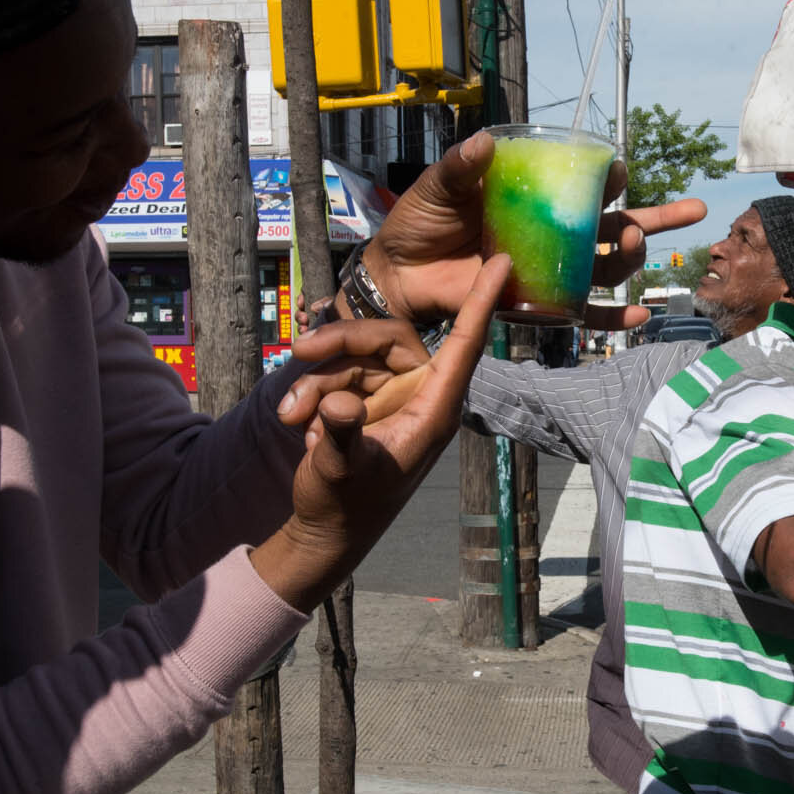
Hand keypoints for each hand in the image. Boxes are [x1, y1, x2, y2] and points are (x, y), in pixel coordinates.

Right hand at [250, 256, 509, 613]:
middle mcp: (417, 396)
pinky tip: (297, 427)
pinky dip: (310, 395)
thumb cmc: (343, 506)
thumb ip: (339, 436)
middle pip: (385, 338)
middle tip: (299, 353)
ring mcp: (390, 397)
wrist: (323, 531)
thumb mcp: (337, 471)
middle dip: (340, 342)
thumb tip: (341, 406)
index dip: (482, 302)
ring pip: (353, 357)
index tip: (502, 262)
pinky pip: (336, 376)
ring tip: (290, 417)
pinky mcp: (363, 401)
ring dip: (315, 382)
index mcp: (433, 411)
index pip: (464, 345)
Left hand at [359, 130, 705, 329]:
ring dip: (630, 258)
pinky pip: (581, 313)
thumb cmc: (418, 222)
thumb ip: (460, 167)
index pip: (582, 185)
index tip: (619, 169)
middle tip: (685, 213)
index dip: (608, 177)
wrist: (397, 272)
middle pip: (613, 225)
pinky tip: (641, 316)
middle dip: (656, 219)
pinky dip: (612, 317)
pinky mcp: (535, 302)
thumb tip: (484, 142)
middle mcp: (550, 232)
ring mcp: (547, 269)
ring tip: (635, 246)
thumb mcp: (438, 186)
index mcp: (533, 198)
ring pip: (605, 266)